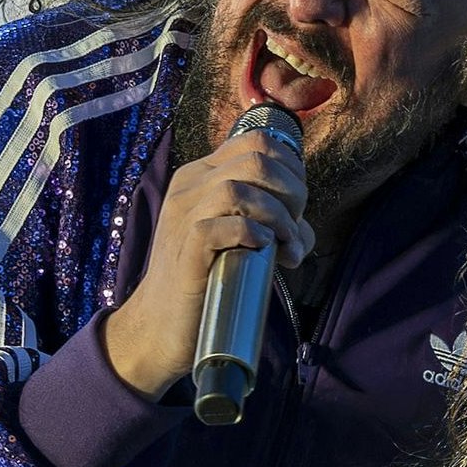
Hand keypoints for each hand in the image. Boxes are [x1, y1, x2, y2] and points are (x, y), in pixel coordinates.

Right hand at [101, 122, 312, 397]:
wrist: (162, 325)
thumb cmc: (206, 280)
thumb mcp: (239, 240)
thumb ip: (273, 227)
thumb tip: (304, 233)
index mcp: (201, 175)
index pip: (255, 142)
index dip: (290, 169)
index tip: (295, 207)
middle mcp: (189, 187)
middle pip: (255, 159)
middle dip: (291, 192)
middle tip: (293, 229)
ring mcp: (183, 216)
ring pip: (240, 188)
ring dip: (277, 216)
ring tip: (285, 246)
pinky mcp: (186, 248)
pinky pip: (224, 225)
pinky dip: (254, 234)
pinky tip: (262, 250)